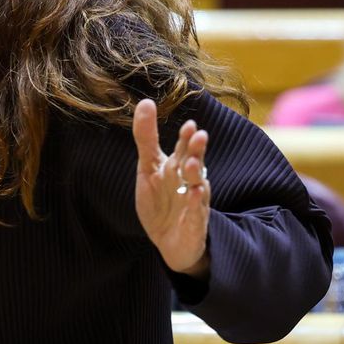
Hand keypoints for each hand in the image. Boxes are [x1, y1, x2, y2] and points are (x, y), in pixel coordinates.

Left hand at [132, 99, 211, 277]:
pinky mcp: (194, 225)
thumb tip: (145, 102)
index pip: (183, 149)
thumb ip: (146, 137)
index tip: (189, 125)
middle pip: (193, 163)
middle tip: (198, 135)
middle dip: (195, 150)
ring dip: (196, 174)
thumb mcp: (149, 167)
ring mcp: (194, 203)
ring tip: (193, 162)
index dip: (185, 138)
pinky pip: (196, 214)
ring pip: (198, 187)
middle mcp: (189, 182)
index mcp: (178, 168)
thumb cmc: (162, 199)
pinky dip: (195, 206)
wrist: (171, 241)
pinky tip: (194, 195)